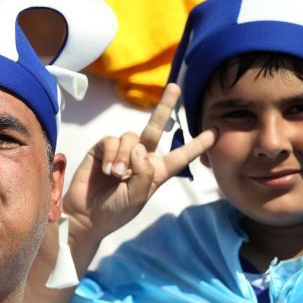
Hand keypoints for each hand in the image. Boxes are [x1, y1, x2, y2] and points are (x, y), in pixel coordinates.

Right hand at [63, 83, 215, 239]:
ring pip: (131, 137)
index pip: (181, 155)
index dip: (198, 144)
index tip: (215, 131)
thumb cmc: (116, 211)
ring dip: (124, 156)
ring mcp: (122, 152)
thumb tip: (139, 146)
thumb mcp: (138, 197)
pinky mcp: (102, 149)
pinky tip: (106, 170)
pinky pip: (111, 141)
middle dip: (165, 106)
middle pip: (157, 127)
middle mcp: (141, 157)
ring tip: (116, 176)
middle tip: (175, 87)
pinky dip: (110, 155)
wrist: (87, 215)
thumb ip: (144, 173)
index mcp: (156, 172)